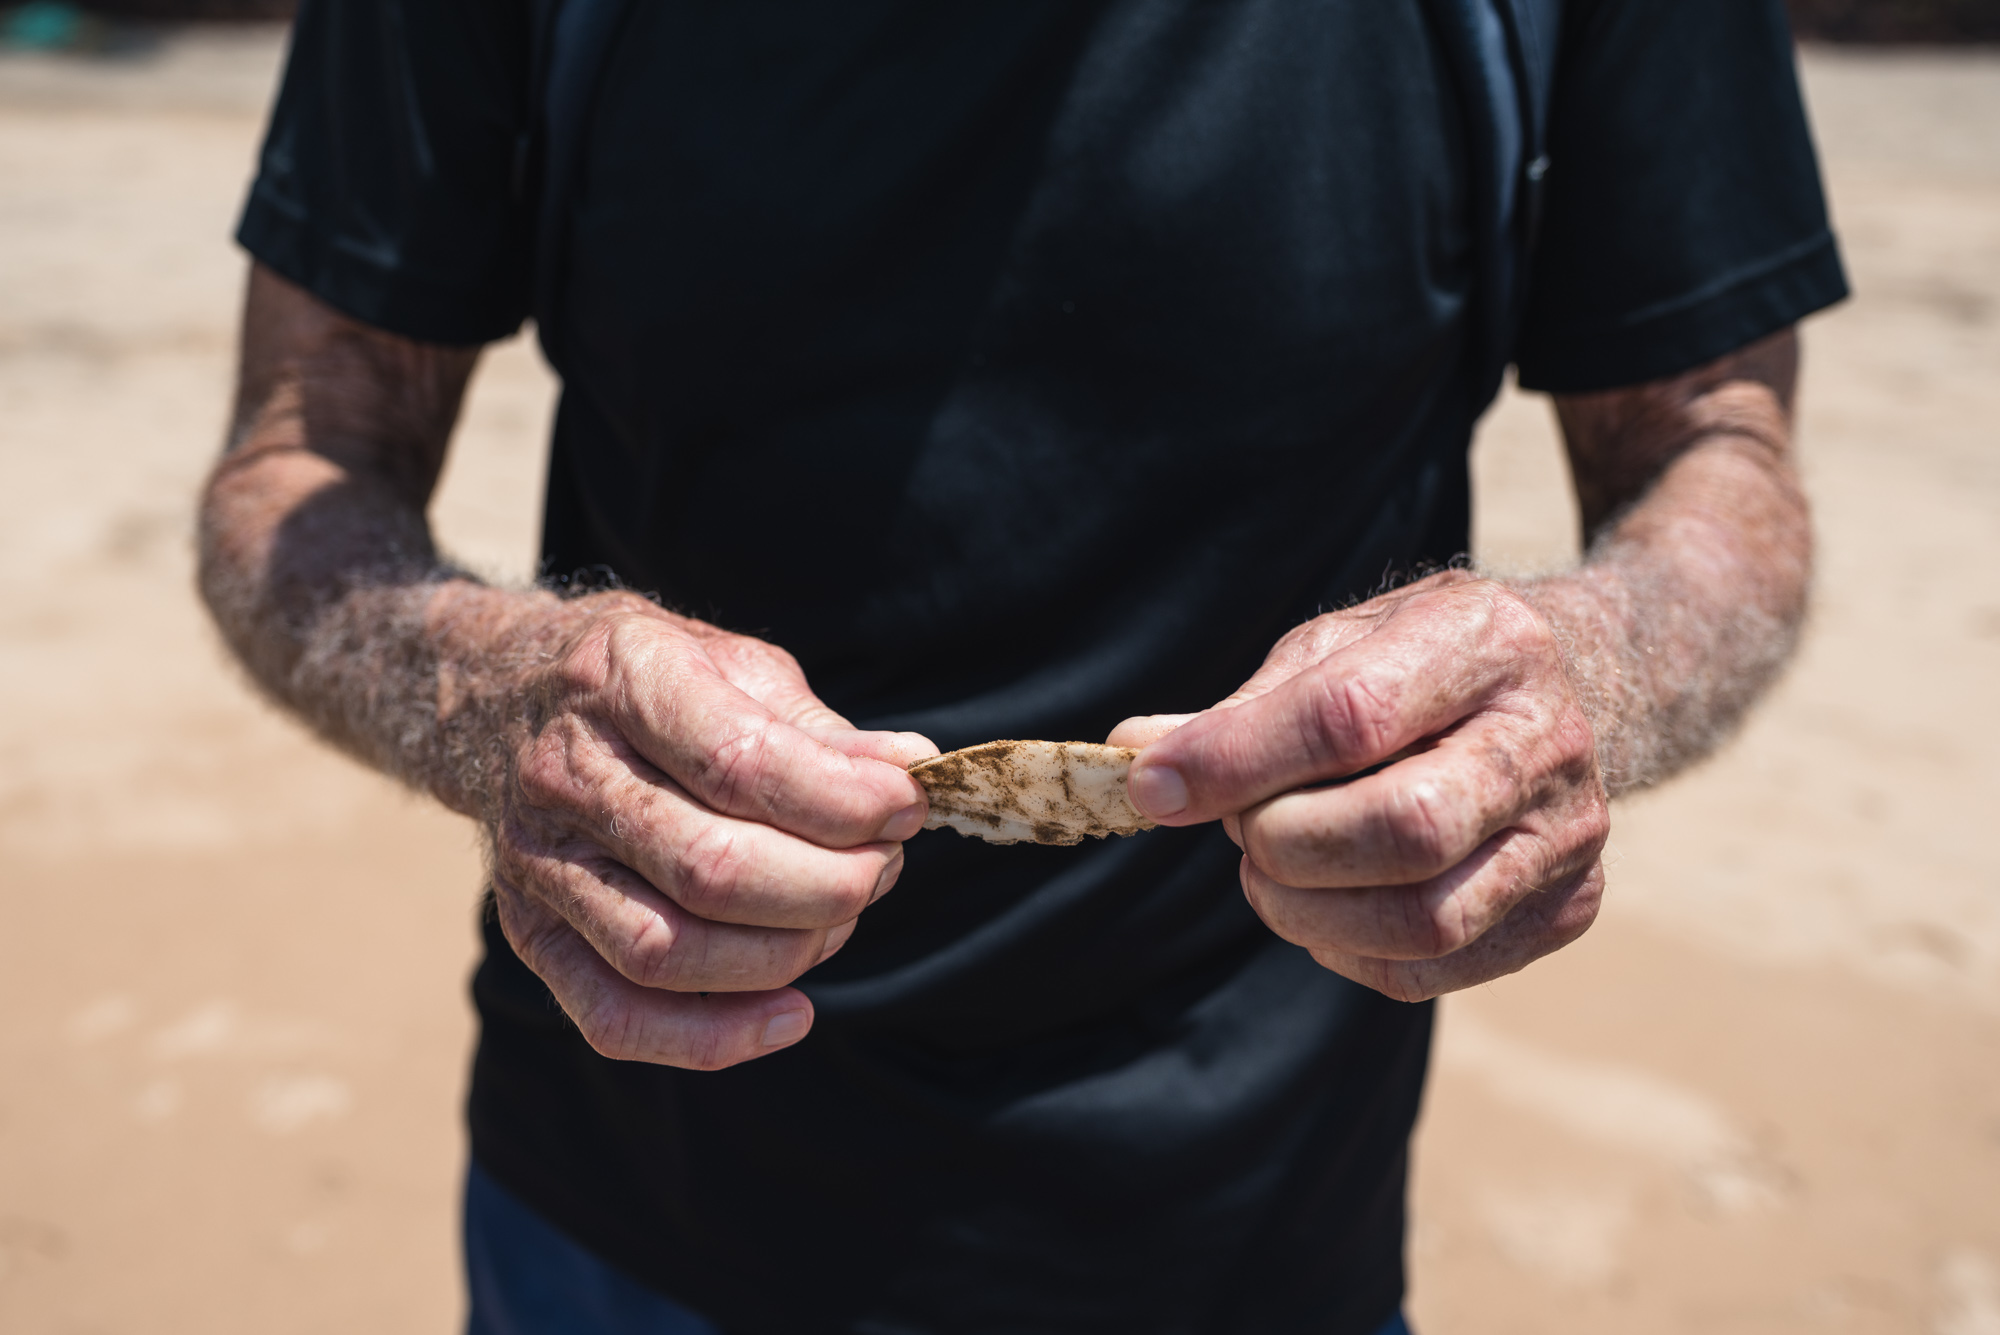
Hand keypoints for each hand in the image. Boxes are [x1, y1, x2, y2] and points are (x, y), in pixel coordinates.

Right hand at [487, 594, 935, 1067]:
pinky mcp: (532, 935)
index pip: (738, 765)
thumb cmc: (643, 677)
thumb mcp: (729, 662)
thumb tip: (910, 770)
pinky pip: (616, 1020)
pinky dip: (713, 1039)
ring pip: (669, 952)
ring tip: (844, 915)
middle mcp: (565, 777)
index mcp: (619, 680)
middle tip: (883, 865)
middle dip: (830, 884)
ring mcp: (540, 866)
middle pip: (710, 870)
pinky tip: (791, 1014)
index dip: (842, 801)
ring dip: (787, 953)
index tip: (909, 806)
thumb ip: (818, 728)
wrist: (497, 695)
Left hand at [1109, 572, 1605, 1001]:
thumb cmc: (1418, 665)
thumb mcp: (1337, 647)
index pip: (1349, 717)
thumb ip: (1242, 707)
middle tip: (1244, 829)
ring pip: (1423, 920)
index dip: (1236, 761)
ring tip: (1272, 871)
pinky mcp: (1567, 907)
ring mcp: (1570, 833)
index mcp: (1486, 640)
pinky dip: (1348, 951)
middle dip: (1284, 843)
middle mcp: (1548, 738)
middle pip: (1404, 829)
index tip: (1154, 785)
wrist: (1564, 689)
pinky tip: (1329, 905)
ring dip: (1307, 912)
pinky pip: (1432, 970)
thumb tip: (1134, 753)